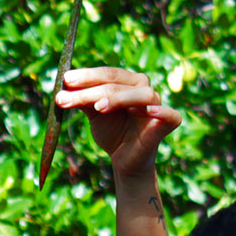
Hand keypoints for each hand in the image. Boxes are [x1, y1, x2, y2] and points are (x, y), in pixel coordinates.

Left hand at [57, 65, 181, 178]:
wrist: (124, 161)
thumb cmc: (112, 132)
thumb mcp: (94, 114)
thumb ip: (82, 100)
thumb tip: (64, 86)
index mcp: (127, 83)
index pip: (108, 74)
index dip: (88, 76)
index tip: (65, 80)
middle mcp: (143, 89)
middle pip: (119, 83)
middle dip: (92, 90)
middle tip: (67, 97)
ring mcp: (157, 106)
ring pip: (142, 94)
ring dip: (119, 98)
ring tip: (98, 107)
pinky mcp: (168, 124)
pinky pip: (171, 115)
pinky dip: (162, 111)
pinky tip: (149, 111)